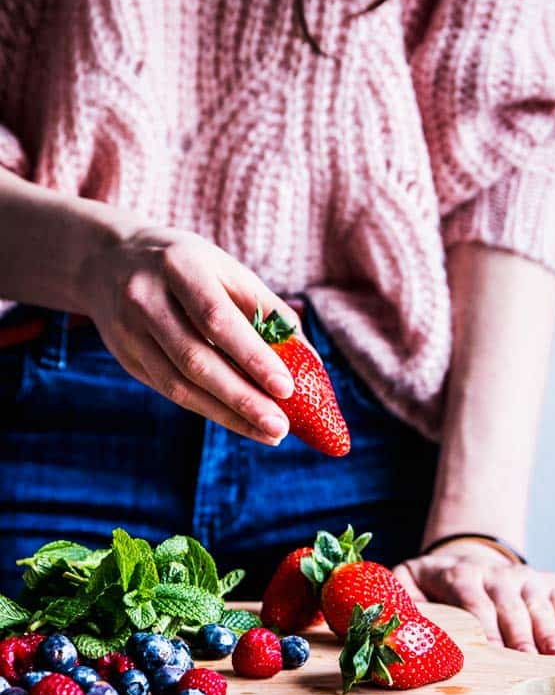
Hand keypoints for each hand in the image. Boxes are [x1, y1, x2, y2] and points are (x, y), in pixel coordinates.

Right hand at [83, 224, 300, 444]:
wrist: (106, 261)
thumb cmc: (187, 265)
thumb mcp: (225, 268)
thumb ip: (266, 309)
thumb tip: (308, 359)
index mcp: (179, 266)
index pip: (216, 319)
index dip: (252, 356)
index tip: (286, 388)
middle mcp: (146, 299)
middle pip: (195, 359)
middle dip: (242, 398)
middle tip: (280, 427)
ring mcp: (129, 332)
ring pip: (179, 384)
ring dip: (228, 414)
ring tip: (268, 433)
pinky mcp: (126, 358)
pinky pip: (170, 391)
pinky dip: (208, 409)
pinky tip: (239, 421)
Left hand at [394, 540, 554, 653]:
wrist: (463, 557)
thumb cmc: (432, 583)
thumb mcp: (405, 582)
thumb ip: (398, 599)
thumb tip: (391, 625)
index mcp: (459, 575)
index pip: (474, 601)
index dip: (484, 624)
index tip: (490, 649)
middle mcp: (493, 573)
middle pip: (509, 606)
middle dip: (518, 633)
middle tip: (525, 660)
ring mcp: (521, 576)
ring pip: (537, 604)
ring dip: (547, 631)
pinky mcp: (543, 581)